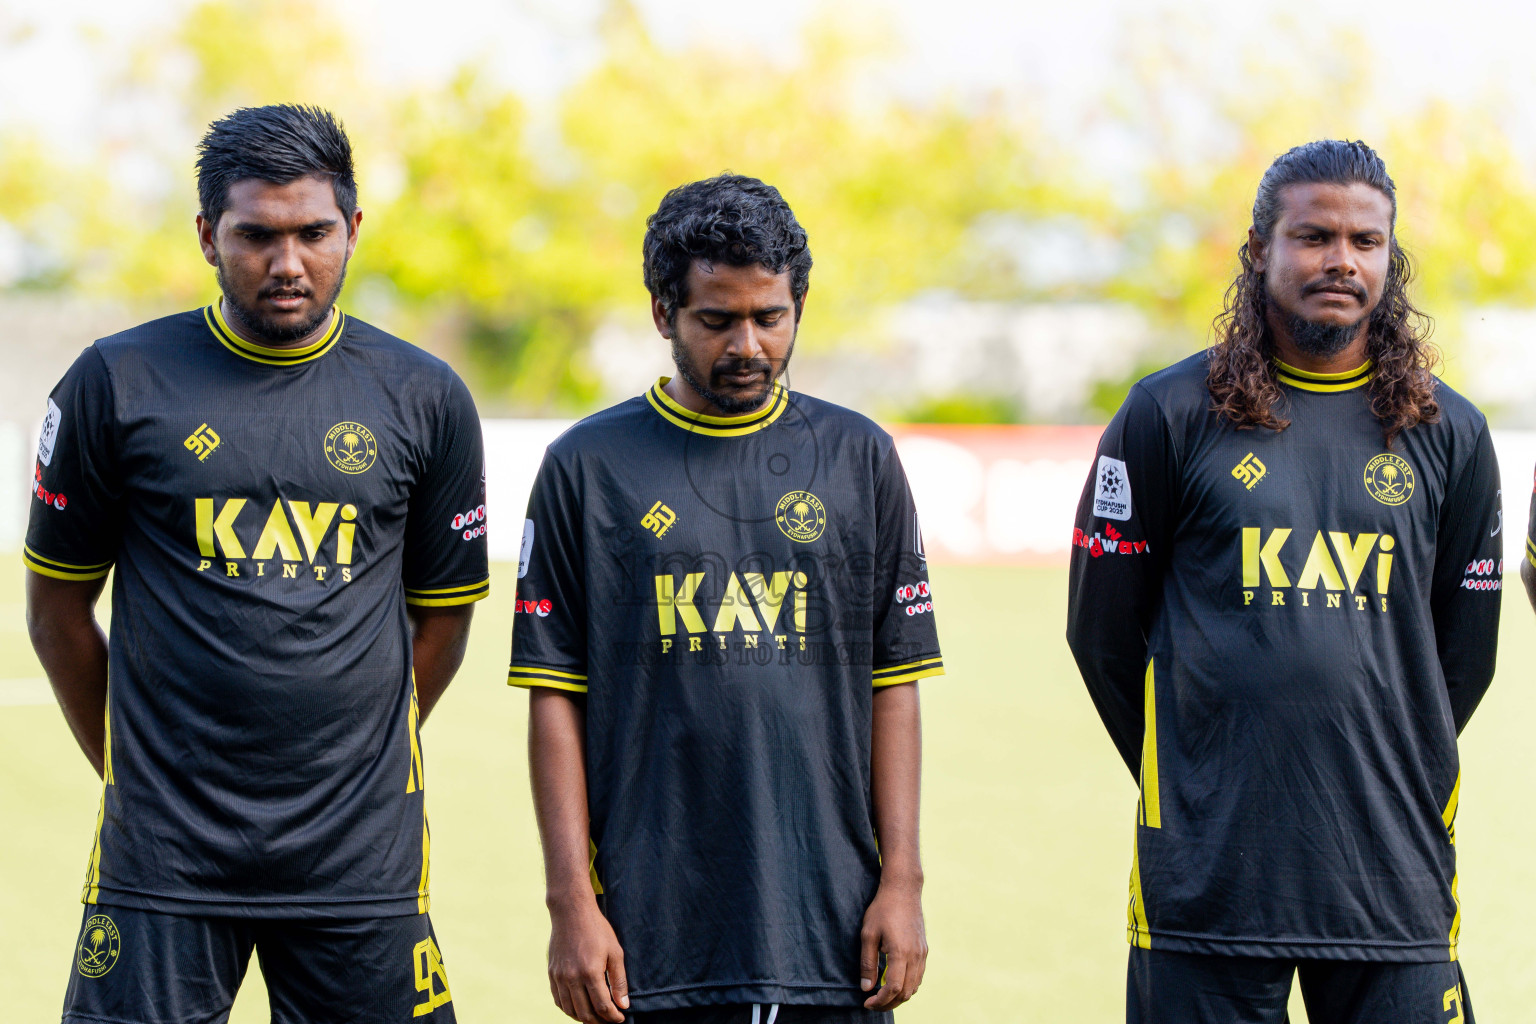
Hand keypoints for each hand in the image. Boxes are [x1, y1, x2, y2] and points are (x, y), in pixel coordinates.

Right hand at [548, 897, 628, 1022]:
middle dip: (599, 1022)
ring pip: (570, 1010)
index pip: (603, 1006)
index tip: (620, 1019)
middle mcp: (572, 978)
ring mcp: (559, 977)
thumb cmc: (597, 929)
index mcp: (590, 972)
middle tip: (609, 1020)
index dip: (613, 1017)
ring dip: (584, 1018)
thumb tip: (623, 1005)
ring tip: (596, 1017)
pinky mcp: (552, 974)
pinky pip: (559, 1001)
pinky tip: (580, 1007)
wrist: (571, 912)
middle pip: (585, 1013)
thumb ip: (619, 980)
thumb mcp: (615, 951)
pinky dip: (569, 1009)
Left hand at [859, 878, 926, 1009]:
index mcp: (901, 952)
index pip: (894, 988)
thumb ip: (867, 963)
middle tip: (872, 1003)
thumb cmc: (882, 909)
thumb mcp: (868, 934)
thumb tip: (866, 988)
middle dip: (889, 1003)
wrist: (903, 890)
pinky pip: (918, 976)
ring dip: (899, 996)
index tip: (867, 1002)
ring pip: (914, 987)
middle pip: (906, 992)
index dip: (881, 1000)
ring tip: (882, 996)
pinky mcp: (924, 950)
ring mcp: (922, 953)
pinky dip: (908, 986)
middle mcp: (916, 956)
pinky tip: (894, 984)